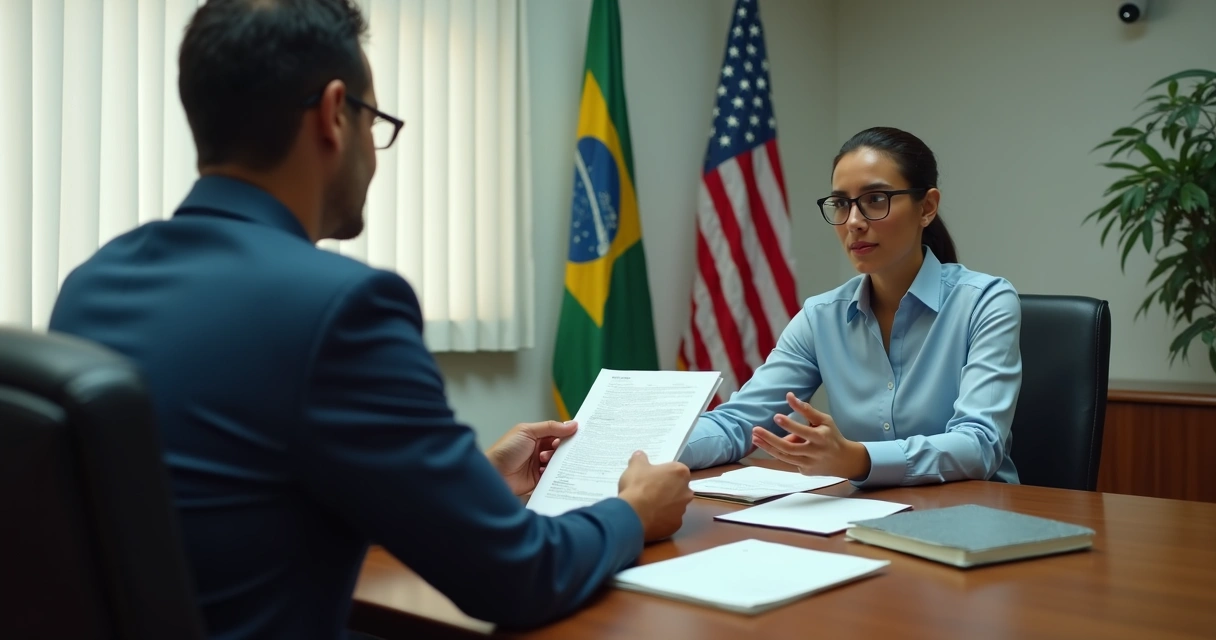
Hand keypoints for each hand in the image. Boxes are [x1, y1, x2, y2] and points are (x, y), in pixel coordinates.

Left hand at [486, 420, 576, 495]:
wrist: (493, 474)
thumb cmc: (505, 450)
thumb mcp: (527, 432)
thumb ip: (550, 427)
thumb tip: (572, 424)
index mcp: (535, 436)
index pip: (556, 433)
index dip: (567, 433)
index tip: (580, 434)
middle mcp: (538, 450)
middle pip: (559, 448)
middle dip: (565, 448)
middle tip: (570, 448)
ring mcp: (539, 466)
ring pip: (558, 463)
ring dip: (558, 461)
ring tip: (547, 459)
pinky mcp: (539, 480)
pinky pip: (554, 477)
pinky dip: (556, 474)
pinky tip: (553, 472)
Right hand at [617, 451, 693, 541]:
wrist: (633, 515)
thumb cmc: (637, 486)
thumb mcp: (635, 466)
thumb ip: (640, 458)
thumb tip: (640, 455)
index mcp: (680, 473)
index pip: (676, 470)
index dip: (664, 473)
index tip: (653, 476)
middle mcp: (687, 491)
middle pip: (678, 488)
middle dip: (667, 489)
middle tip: (650, 491)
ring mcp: (682, 510)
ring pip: (675, 505)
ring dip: (665, 505)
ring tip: (647, 506)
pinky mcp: (676, 525)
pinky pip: (669, 520)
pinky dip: (661, 519)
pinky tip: (649, 517)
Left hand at [750, 392, 871, 479]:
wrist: (843, 460)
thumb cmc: (832, 436)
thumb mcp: (824, 420)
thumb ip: (806, 410)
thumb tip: (789, 396)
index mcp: (821, 437)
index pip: (803, 431)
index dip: (789, 425)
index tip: (776, 416)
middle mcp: (814, 453)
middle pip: (789, 448)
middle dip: (770, 439)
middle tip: (756, 430)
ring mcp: (808, 464)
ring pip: (784, 457)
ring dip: (768, 448)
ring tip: (755, 438)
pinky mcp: (804, 471)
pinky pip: (786, 463)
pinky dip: (775, 455)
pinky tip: (765, 447)